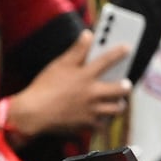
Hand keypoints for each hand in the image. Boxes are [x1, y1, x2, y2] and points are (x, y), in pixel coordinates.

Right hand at [7, 30, 131, 138]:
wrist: (33, 114)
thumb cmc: (44, 87)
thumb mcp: (60, 64)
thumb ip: (76, 49)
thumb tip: (88, 35)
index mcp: (85, 76)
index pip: (108, 60)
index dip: (119, 52)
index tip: (127, 48)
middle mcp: (92, 93)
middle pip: (120, 89)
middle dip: (125, 86)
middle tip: (125, 83)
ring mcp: (91, 111)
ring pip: (115, 109)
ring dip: (118, 104)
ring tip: (117, 101)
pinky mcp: (86, 125)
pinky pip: (103, 124)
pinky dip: (104, 120)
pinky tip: (103, 117)